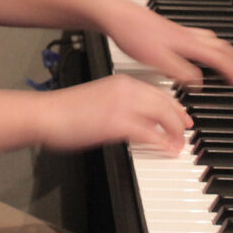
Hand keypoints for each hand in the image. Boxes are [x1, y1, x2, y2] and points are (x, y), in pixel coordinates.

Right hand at [37, 75, 192, 152]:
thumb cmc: (64, 110)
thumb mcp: (98, 99)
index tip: (181, 117)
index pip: (157, 92)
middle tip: (186, 132)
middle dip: (180, 120)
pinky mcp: (118, 123)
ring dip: (174, 133)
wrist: (47, 114)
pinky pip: (150, 133)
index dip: (173, 107)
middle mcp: (126, 89)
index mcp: (121, 82)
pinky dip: (162, 143)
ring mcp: (123, 105)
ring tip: (178, 145)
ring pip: (163, 116)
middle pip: (165, 102)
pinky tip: (166, 150)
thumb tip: (134, 121)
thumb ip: (119, 105)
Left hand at [101, 0, 232, 85]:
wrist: (117, 16)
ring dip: (223, 50)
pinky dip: (207, 44)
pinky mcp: (169, 30)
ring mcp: (179, 31)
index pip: (219, 57)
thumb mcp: (158, 60)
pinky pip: (198, 37)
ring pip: (210, 39)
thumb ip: (181, 72)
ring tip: (229, 58)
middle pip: (220, 45)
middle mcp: (187, 35)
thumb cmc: (134, 34)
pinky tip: (197, 48)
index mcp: (188, 43)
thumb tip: (199, 83)